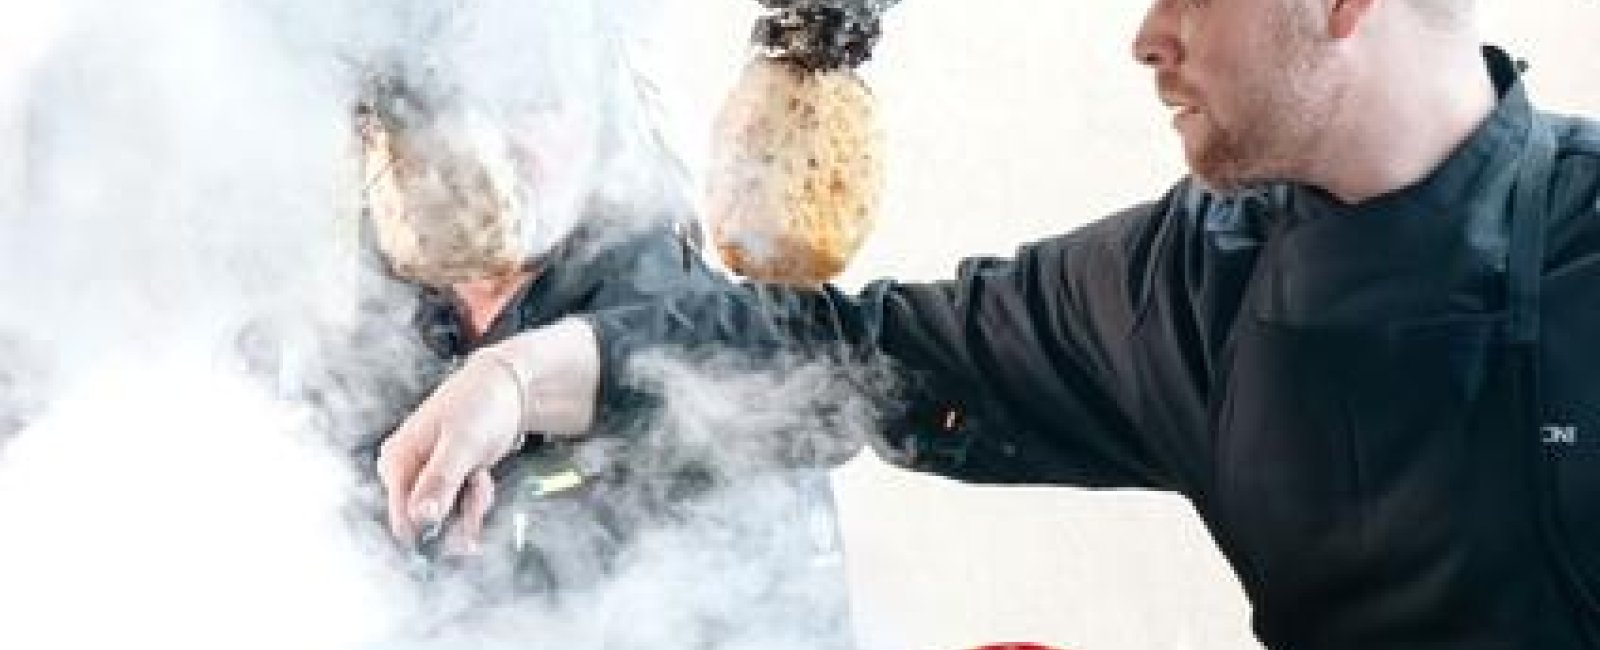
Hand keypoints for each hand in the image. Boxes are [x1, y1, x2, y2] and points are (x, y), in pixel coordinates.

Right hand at [377, 350, 525, 553]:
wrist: (508, 388)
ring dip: (469, 505)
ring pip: (446, 515)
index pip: (401, 513)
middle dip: (456, 513)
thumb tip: (421, 515)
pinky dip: (475, 500)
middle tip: (476, 490)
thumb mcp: (462, 443)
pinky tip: (483, 480)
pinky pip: (459, 506)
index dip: (429, 529)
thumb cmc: (480, 404)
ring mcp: (428, 476)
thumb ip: (440, 481)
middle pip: (425, 518)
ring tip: (481, 478)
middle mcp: (407, 471)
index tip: (457, 537)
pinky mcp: (449, 480)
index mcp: (397, 459)